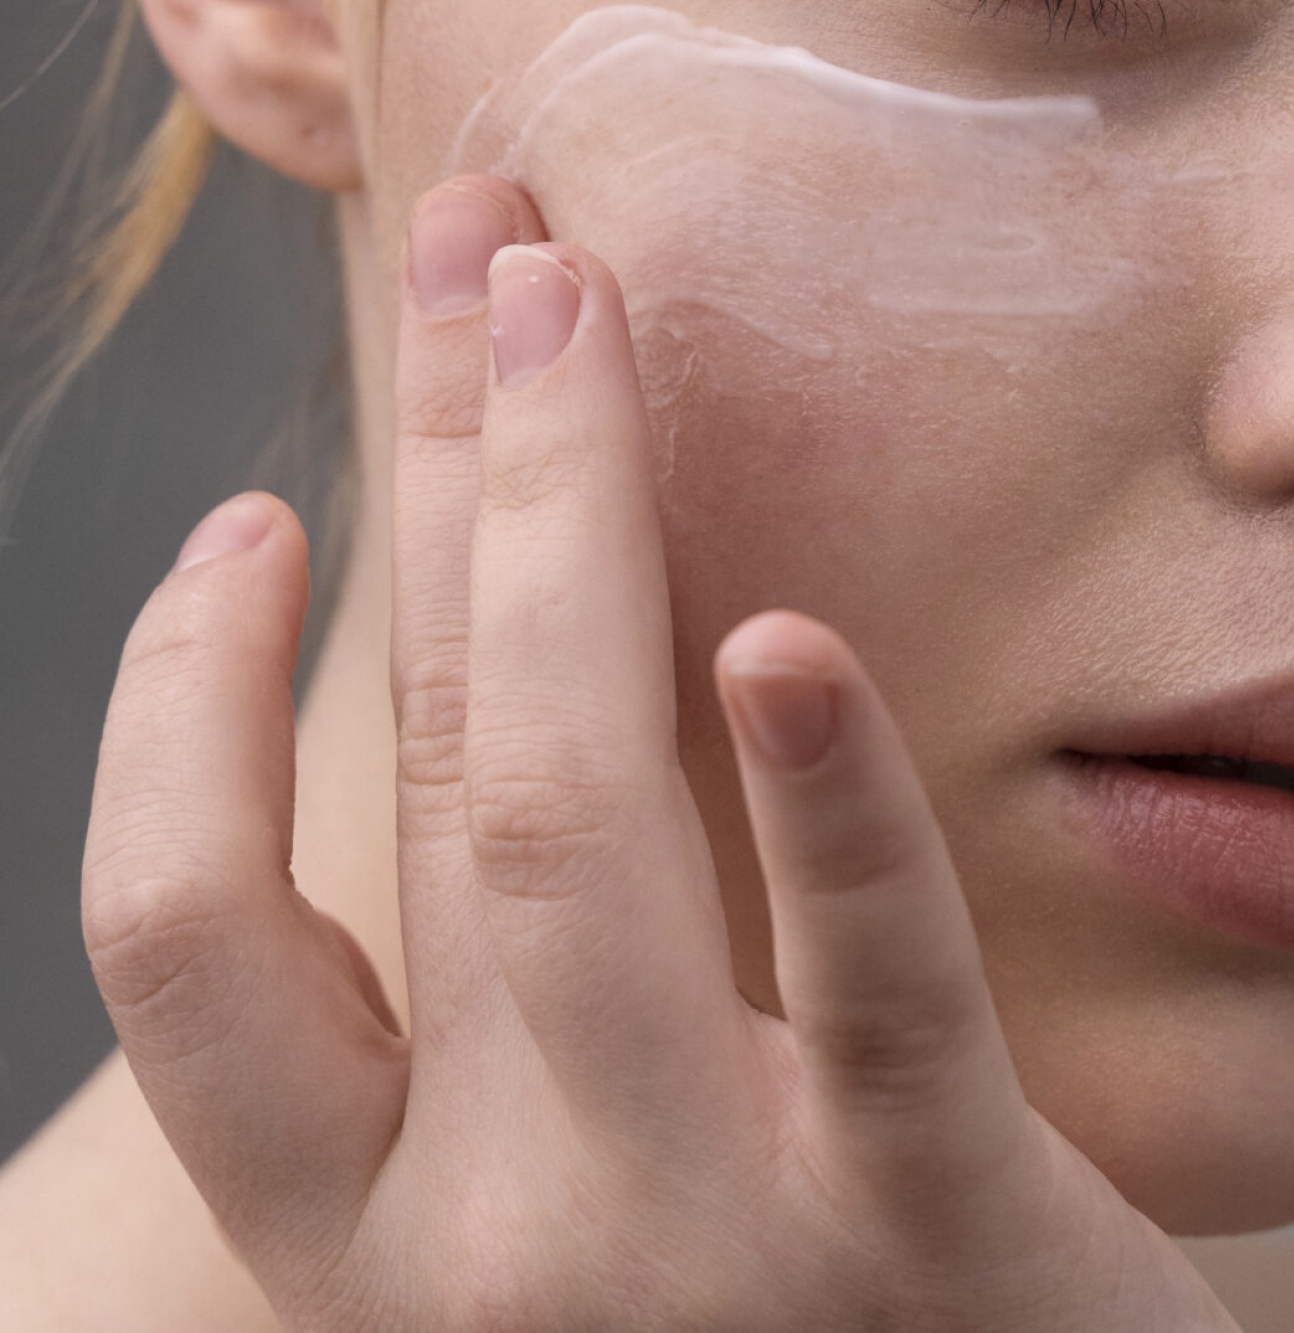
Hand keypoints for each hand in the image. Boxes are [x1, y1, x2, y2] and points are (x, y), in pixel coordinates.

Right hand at [82, 175, 1235, 1331]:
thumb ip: (523, 995)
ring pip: (567, 842)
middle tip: (489, 249)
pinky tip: (789, 640)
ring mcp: (707, 1254)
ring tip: (578, 316)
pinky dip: (824, 806)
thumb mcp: (581, 1194)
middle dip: (442, 481)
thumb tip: (480, 672)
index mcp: (378, 1242)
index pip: (186, 952)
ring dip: (561, 538)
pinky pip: (872, 993)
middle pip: (417, 795)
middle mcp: (493, 1256)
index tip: (247, 515)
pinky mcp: (939, 1244)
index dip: (166, 714)